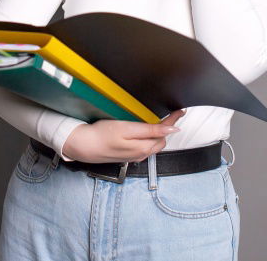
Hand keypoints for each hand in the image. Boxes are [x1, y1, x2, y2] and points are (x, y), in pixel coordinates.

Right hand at [61, 109, 186, 163]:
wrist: (86, 146)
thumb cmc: (103, 135)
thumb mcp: (128, 129)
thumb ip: (151, 130)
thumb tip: (172, 130)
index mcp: (144, 146)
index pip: (165, 132)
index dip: (173, 120)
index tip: (180, 111)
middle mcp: (143, 153)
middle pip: (162, 139)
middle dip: (167, 127)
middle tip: (171, 113)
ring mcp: (136, 156)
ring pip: (154, 144)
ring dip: (159, 133)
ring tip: (160, 120)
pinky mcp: (129, 155)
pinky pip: (145, 146)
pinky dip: (149, 138)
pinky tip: (145, 131)